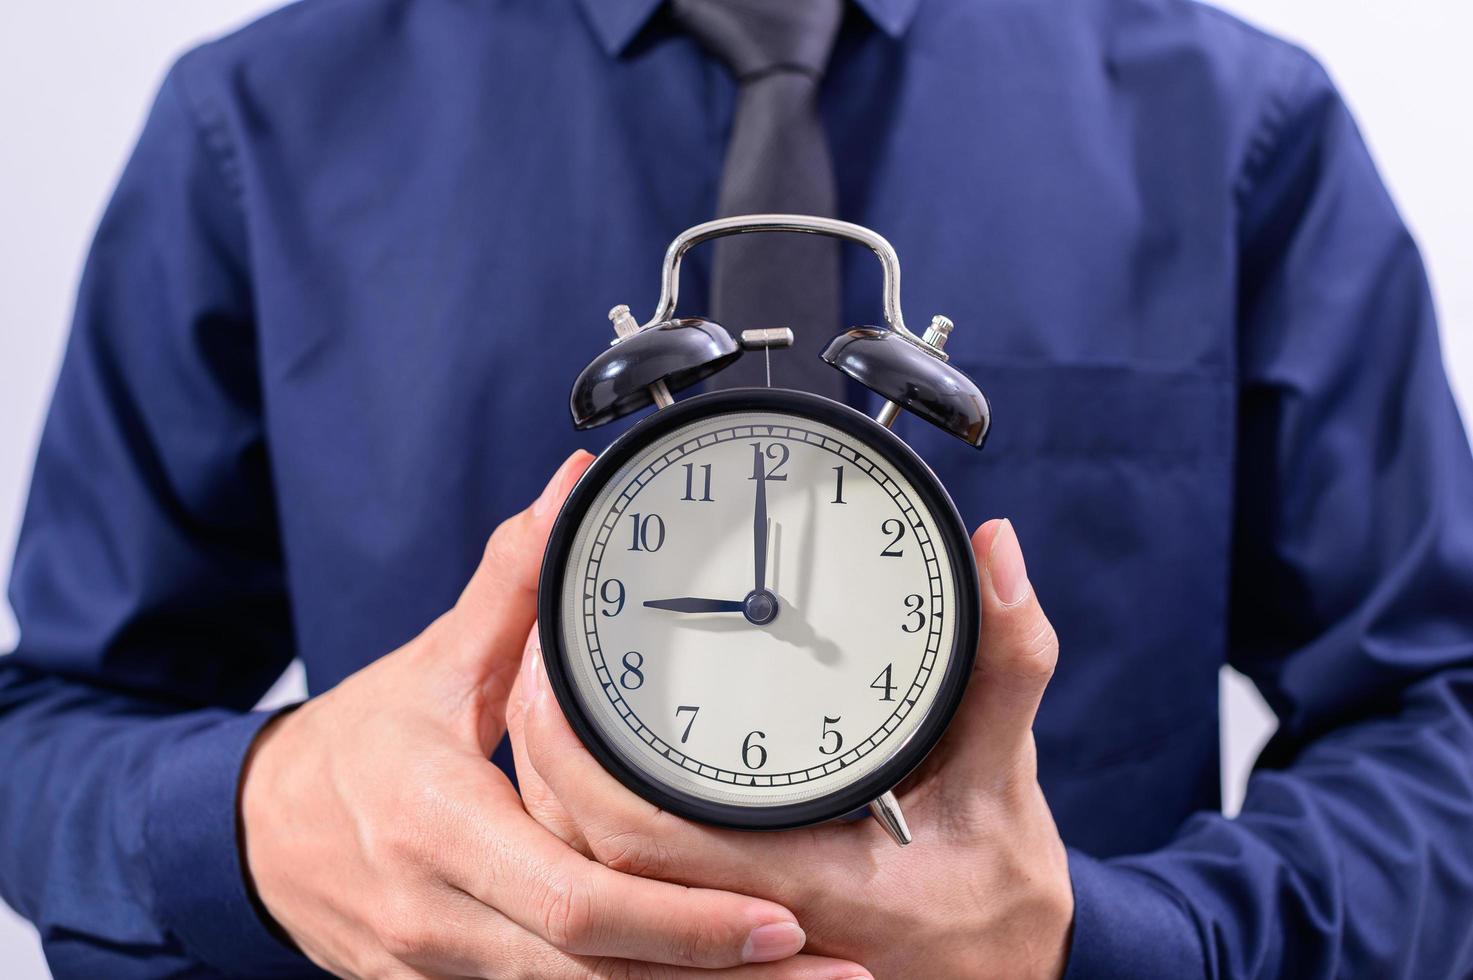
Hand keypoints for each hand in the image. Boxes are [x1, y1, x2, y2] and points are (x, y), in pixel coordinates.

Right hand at [239, 451, 870, 979]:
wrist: (254, 837)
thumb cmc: (350, 749)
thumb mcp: (429, 665)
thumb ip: (509, 583)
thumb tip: (571, 491)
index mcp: (442, 827)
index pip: (579, 902)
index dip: (682, 922)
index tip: (778, 917)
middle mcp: (446, 918)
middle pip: (602, 979)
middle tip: (833, 972)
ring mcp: (446, 973)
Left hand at [510, 519, 1072, 979]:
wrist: (1000, 974)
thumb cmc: (998, 886)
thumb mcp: (1004, 775)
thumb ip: (1007, 662)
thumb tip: (998, 551)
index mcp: (808, 884)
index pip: (645, 839)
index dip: (579, 759)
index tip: (555, 661)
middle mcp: (747, 921)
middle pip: (591, 852)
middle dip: (545, 750)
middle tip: (534, 648)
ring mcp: (724, 936)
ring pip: (593, 873)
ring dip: (553, 783)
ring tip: (544, 680)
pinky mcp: (716, 930)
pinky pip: (621, 882)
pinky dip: (584, 815)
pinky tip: (578, 751)